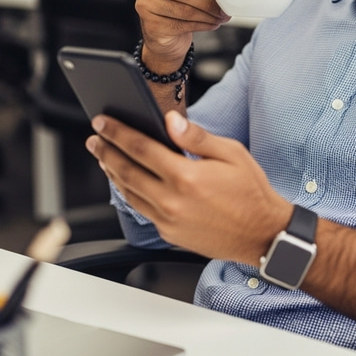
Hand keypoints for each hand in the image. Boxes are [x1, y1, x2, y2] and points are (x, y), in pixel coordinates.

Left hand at [87, 111, 290, 262]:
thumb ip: (197, 137)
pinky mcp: (169, 233)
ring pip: (129, 193)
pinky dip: (128, 192)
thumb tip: (170, 121)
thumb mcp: (232, 153)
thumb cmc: (251, 191)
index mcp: (186, 176)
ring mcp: (168, 220)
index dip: (118, 133)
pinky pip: (141, 209)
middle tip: (94, 138)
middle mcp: (172, 200)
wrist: (262, 233)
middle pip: (126, 171)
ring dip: (112, 172)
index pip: (141, 148)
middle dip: (106, 151)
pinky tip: (127, 181)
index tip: (103, 122)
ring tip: (104, 157)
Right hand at [133, 0, 229, 69]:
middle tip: (225, 9)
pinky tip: (211, 24)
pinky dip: (202, 25)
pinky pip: (182, 25)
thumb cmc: (179, 0)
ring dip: (209, 16)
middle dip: (209, 1)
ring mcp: (145, 3)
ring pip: (184, 10)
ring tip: (221, 17)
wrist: (162, 31)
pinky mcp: (150, 25)